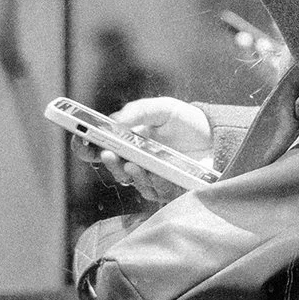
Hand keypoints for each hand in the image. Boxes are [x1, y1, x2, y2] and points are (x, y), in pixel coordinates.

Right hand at [79, 96, 211, 203]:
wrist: (217, 137)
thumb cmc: (187, 122)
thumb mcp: (163, 108)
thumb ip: (139, 111)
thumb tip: (115, 121)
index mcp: (129, 140)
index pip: (100, 147)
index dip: (87, 147)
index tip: (81, 142)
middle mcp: (137, 161)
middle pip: (114, 168)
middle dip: (108, 162)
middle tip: (106, 153)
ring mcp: (152, 176)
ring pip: (133, 182)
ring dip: (130, 174)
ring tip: (133, 163)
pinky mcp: (169, 189)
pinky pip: (156, 191)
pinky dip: (153, 183)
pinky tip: (156, 173)